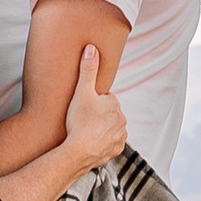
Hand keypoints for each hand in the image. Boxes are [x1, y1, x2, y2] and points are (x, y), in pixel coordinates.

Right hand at [56, 41, 126, 176]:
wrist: (79, 152)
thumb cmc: (79, 121)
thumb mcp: (82, 92)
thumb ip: (88, 69)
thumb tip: (92, 48)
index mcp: (114, 104)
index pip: (105, 98)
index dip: (93, 102)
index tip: (84, 107)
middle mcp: (121, 119)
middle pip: (108, 113)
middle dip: (98, 115)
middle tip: (82, 119)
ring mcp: (120, 136)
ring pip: (110, 128)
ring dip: (101, 129)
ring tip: (85, 132)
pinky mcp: (116, 150)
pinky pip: (110, 143)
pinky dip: (102, 143)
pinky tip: (91, 142)